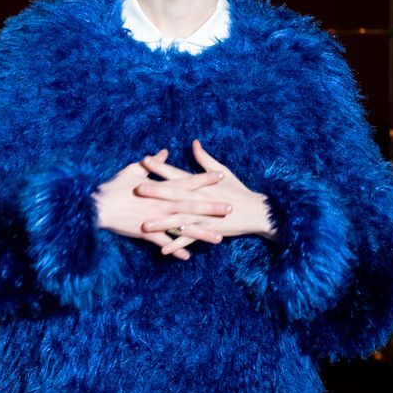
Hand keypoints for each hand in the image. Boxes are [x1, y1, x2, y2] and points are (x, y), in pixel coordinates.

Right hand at [94, 147, 230, 260]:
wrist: (99, 205)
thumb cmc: (114, 186)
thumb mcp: (134, 169)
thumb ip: (153, 163)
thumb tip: (163, 152)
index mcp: (161, 187)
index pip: (187, 181)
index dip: (204, 179)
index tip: (220, 176)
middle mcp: (163, 203)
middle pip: (192, 205)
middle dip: (212, 207)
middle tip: (231, 208)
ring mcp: (156, 218)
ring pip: (184, 227)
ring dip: (202, 233)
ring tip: (219, 238)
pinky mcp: (147, 232)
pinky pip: (165, 243)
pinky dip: (176, 250)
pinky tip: (188, 257)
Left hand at [135, 139, 274, 246]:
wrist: (254, 211)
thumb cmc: (237, 190)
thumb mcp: (222, 171)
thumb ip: (204, 158)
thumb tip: (194, 142)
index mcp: (200, 184)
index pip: (177, 173)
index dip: (160, 167)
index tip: (144, 160)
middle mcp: (199, 199)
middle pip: (174, 195)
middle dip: (155, 192)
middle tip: (137, 189)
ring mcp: (203, 216)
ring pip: (178, 220)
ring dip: (161, 223)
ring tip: (144, 226)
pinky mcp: (208, 230)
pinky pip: (189, 239)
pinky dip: (177, 245)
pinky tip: (162, 250)